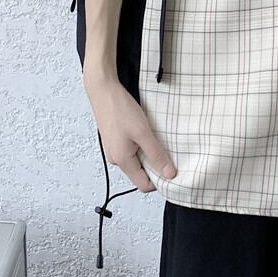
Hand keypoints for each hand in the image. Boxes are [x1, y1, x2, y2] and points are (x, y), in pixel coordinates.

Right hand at [83, 70, 176, 192]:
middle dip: (156, 166)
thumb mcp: (143, 132)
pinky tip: (147, 133)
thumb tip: (169, 174)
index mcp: (122, 160)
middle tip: (169, 152)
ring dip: (149, 154)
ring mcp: (114, 150)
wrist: (104, 91)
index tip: (173, 170)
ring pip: (137, 161)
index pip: (144, 185)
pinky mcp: (115, 141)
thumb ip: (156, 155)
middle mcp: (116, 159)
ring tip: (157, 139)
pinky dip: (142, 145)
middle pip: (141, 174)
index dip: (160, 181)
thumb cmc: (121, 109)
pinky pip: (132, 151)